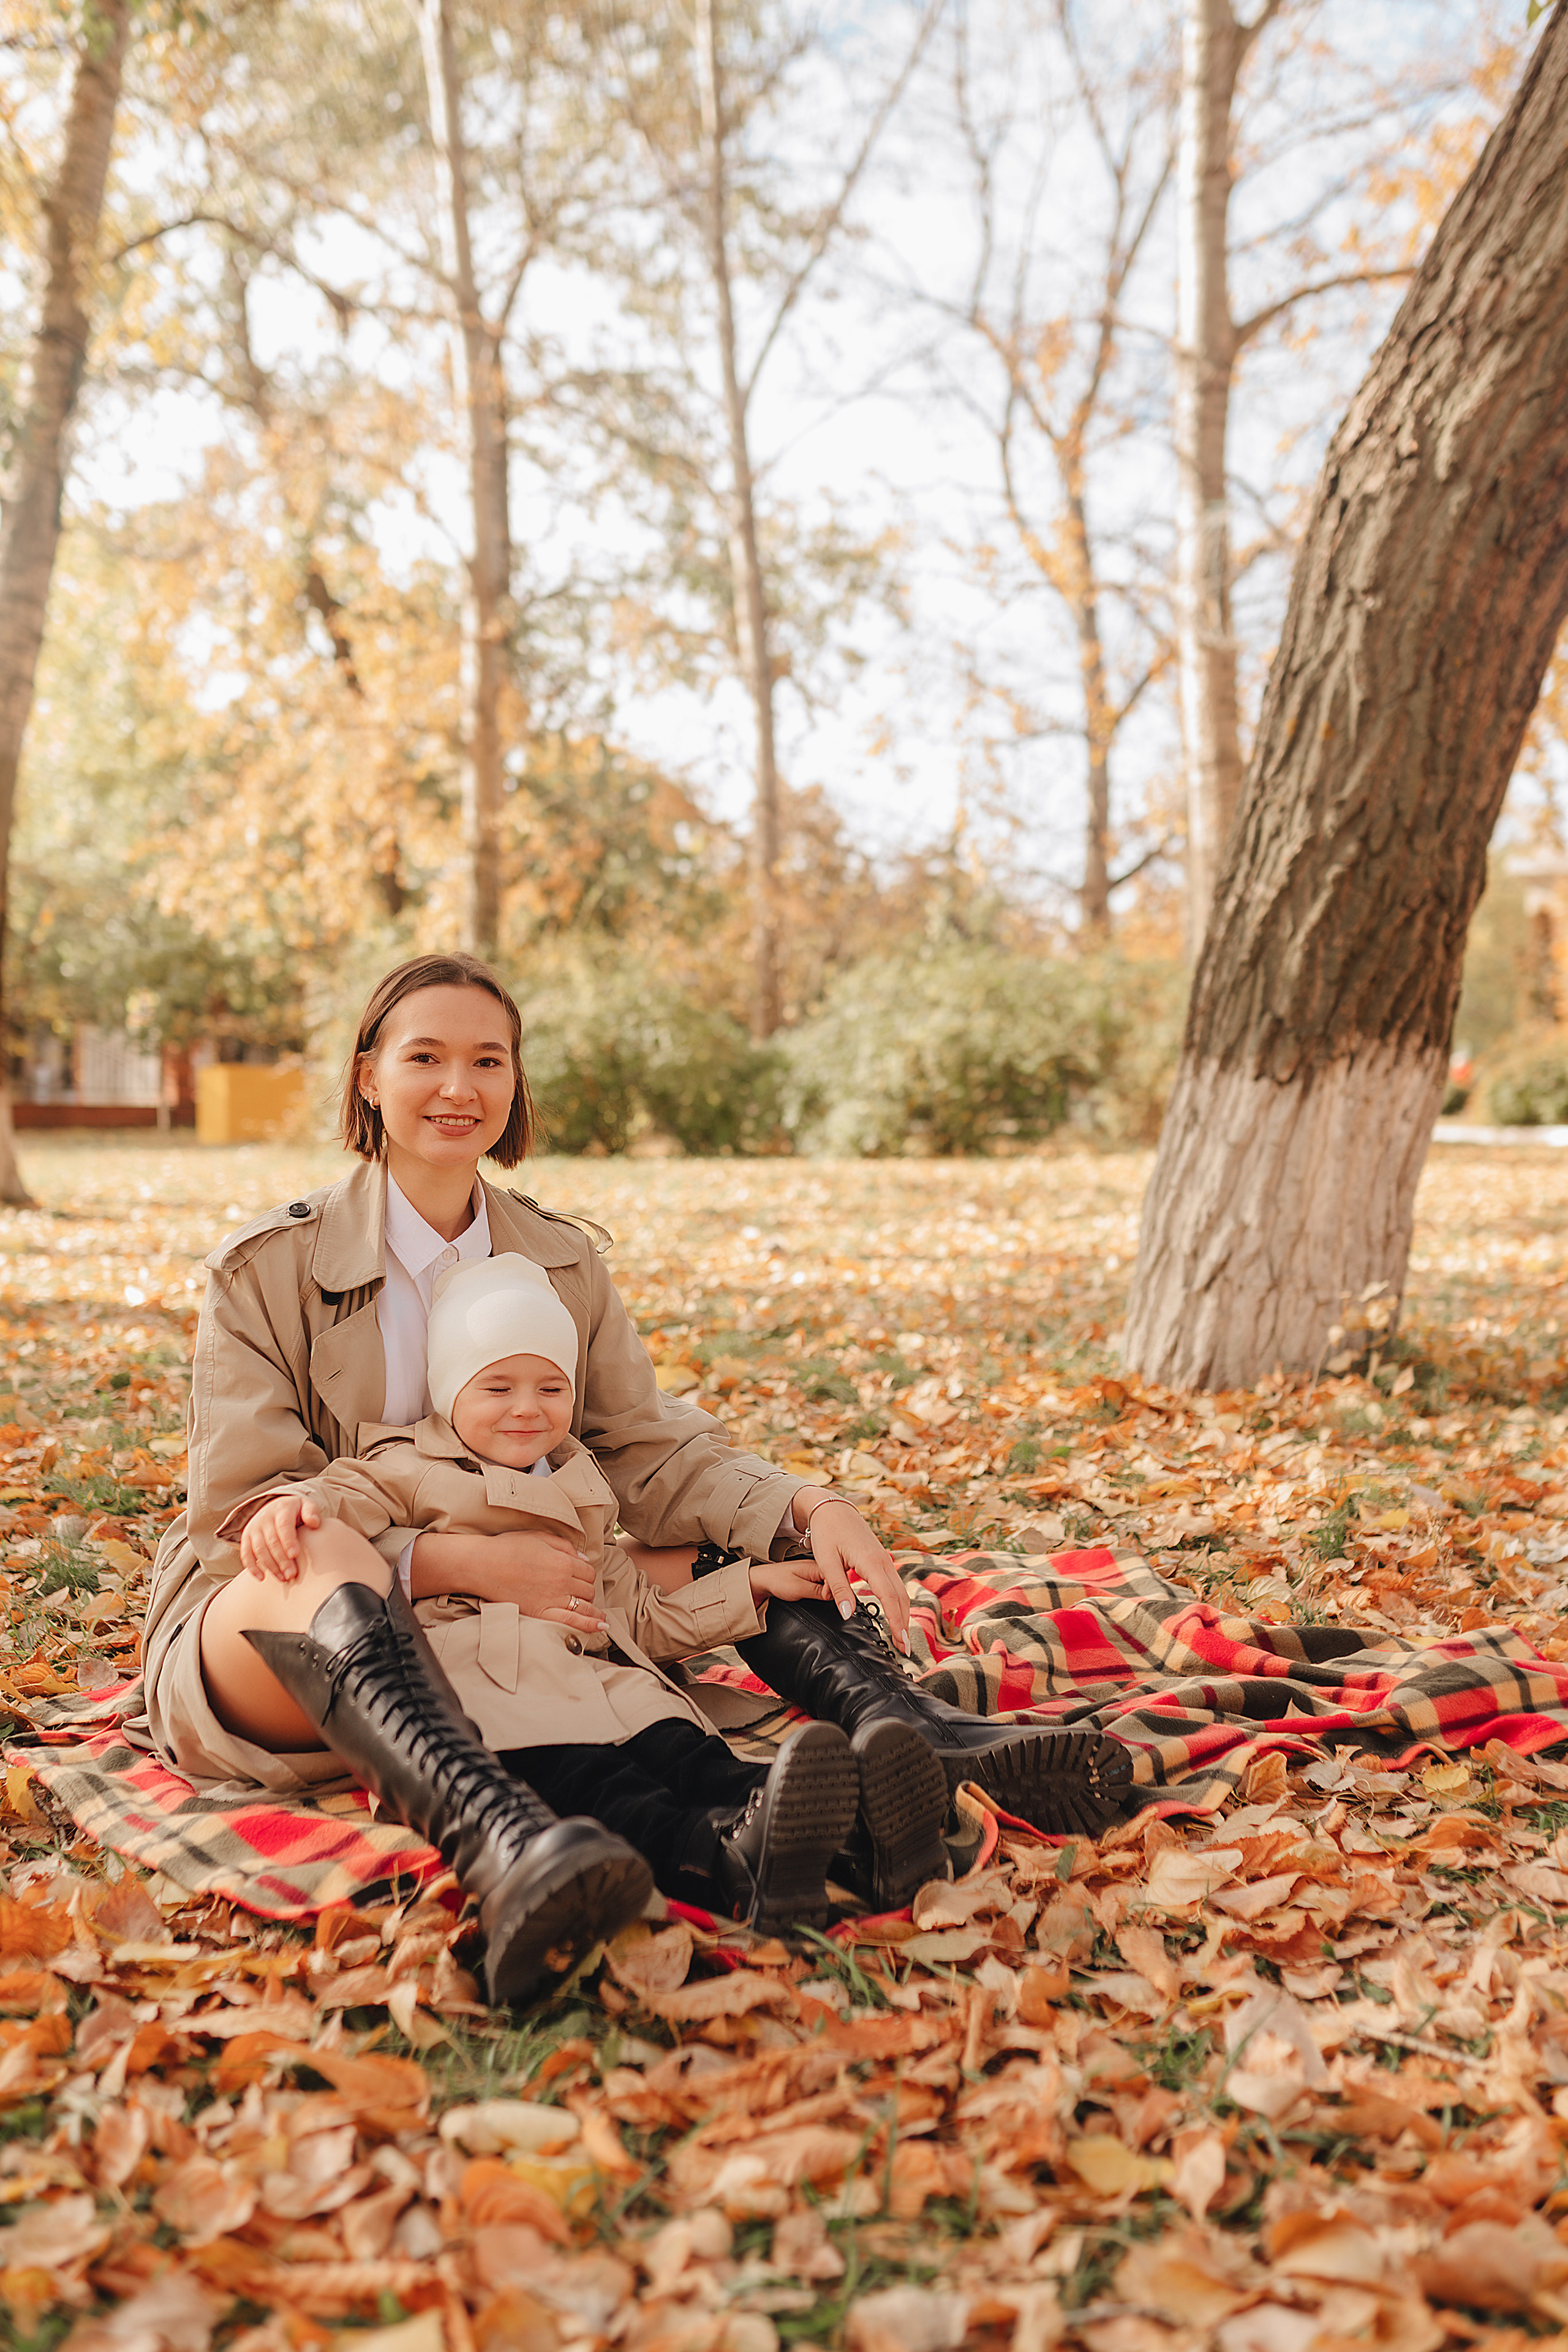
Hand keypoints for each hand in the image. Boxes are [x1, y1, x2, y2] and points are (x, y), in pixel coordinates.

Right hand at [240, 1492, 320, 1582]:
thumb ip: (312, 1512)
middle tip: (292, 1574)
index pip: (283, 1525)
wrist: (275, 1506)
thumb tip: (314, 1523)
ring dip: (270, 1566)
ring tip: (283, 1578)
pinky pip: (246, 1554)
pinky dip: (252, 1567)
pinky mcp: (246, 1538)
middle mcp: (265, 1518)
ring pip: (259, 1549)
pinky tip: (262, 1578)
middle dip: (282, 1559)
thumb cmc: (296, 1511)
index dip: (288, 1541)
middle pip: (272, 1541)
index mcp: (282, 1509)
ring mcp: (254, 1528)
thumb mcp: (306, 1506)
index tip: (294, 1554)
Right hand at [474, 1528, 605, 1632]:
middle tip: (578, 1590)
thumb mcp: (539, 1536)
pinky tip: (601, 1626)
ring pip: (585, 1606)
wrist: (482, 1565)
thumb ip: (565, 1546)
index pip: (588, 1571)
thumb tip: (584, 1558)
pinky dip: (590, 1625)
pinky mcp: (541, 1614)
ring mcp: (552, 1600)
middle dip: (586, 1589)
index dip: (586, 1573)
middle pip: (588, 1589)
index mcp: (563, 1562)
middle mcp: (562, 1582)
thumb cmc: (508, 1548)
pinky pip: (572, 1622)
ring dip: (593, 1609)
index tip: (579, 1575)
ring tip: (600, 1615)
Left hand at [750, 1555, 831, 1605]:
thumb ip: (818, 1592)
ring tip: (818, 1597)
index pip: (838, 1579)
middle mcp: (818, 1568)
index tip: (830, 1600)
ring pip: (830, 1585)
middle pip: (836, 1582)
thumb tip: (836, 1596)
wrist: (762, 1580)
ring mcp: (815, 1573)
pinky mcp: (812, 1579)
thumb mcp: (798, 1589)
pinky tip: (818, 1597)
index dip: (837, 1591)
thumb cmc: (776, 1581)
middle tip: (822, 1600)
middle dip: (835, 1593)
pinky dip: (823, 1593)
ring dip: (828, 1593)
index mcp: (817, 1566)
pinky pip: (823, 1586)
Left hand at [791, 1490, 909, 1649]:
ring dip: (903, 1615)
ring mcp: (885, 1560)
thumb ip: (838, 1589)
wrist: (832, 1508)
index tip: (901, 1643)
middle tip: (905, 1650)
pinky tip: (895, 1615)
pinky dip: (898, 1603)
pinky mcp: (882, 1560)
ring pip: (900, 1592)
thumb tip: (848, 1616)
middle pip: (901, 1598)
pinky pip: (895, 1585)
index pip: (889, 1598)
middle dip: (904, 1624)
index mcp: (872, 1562)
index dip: (897, 1622)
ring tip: (901, 1638)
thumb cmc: (827, 1533)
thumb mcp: (827, 1562)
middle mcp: (884, 1561)